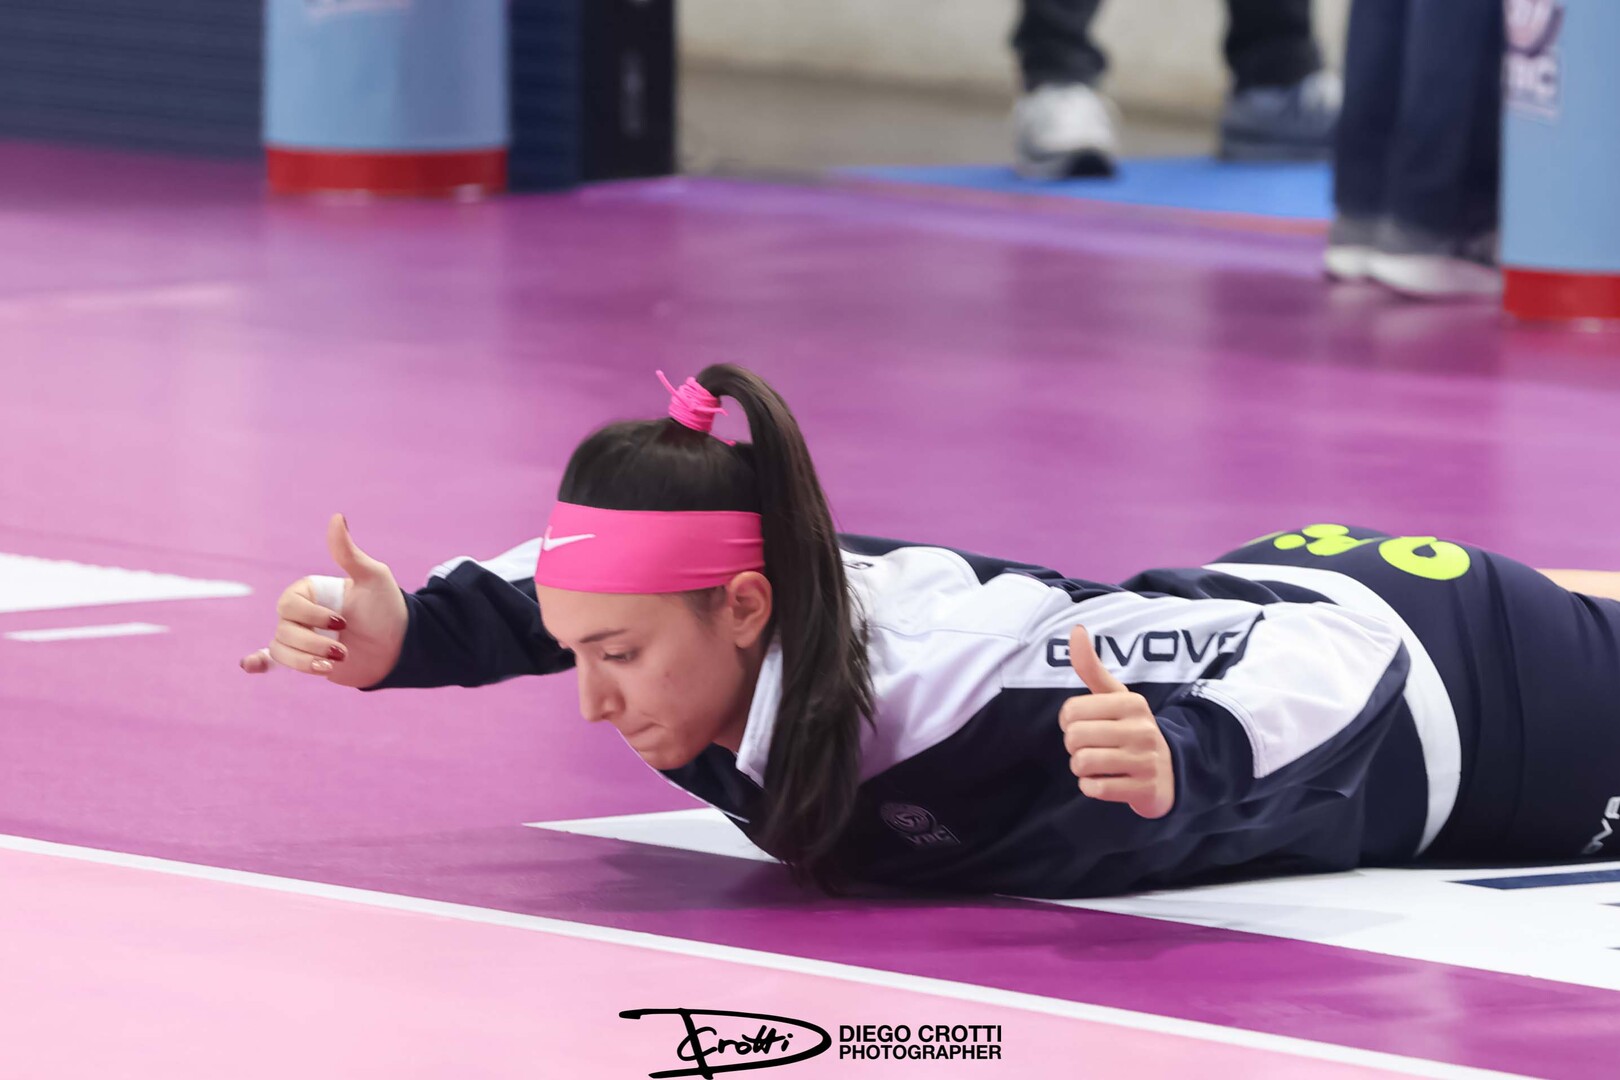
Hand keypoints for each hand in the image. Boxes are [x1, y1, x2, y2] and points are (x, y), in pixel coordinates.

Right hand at [239, 514, 407, 688]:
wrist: (400, 646)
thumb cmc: (387, 608)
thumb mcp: (372, 578)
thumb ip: (348, 553)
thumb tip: (336, 517)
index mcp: (311, 591)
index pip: (290, 604)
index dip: (312, 617)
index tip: (342, 623)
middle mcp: (302, 613)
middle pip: (284, 629)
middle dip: (312, 643)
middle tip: (344, 650)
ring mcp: (302, 636)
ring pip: (281, 649)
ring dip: (306, 662)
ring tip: (336, 663)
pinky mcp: (304, 659)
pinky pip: (273, 659)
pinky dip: (259, 662)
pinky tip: (250, 665)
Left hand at [1059, 625, 1174, 818]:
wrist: (1170, 772)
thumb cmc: (1131, 729)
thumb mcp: (1115, 697)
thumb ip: (1091, 667)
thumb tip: (1076, 629)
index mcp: (1132, 702)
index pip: (1071, 710)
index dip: (1069, 721)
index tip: (1084, 725)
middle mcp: (1142, 729)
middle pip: (1074, 738)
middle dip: (1074, 747)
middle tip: (1091, 747)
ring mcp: (1145, 760)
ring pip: (1082, 764)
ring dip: (1081, 768)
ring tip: (1098, 765)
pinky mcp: (1144, 789)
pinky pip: (1095, 789)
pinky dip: (1091, 787)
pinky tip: (1106, 781)